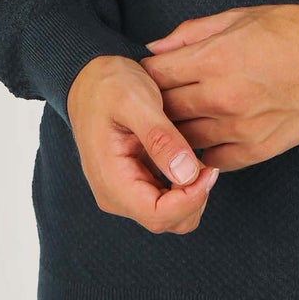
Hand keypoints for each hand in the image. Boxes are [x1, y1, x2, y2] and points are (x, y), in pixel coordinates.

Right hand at [66, 55, 219, 233]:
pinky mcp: (136, 184)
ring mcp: (125, 192)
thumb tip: (187, 174)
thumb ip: (160, 138)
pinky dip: (184, 185)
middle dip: (194, 197)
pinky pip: (167, 200)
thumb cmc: (108, 85)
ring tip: (196, 157)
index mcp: (112, 181)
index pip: (158, 215)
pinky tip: (187, 157)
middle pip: (168, 221)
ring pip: (171, 215)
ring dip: (191, 193)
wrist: (89, 79)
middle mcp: (116, 195)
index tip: (209, 170)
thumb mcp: (135, 101)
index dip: (190, 199)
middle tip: (207, 162)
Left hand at [140, 4, 298, 171]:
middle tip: (153, 102)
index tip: (146, 75)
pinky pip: (214, 160)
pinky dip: (204, 152)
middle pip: (166, 110)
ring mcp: (241, 127)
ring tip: (174, 123)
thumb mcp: (239, 17)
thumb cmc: (292, 29)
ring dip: (176, 132)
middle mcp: (223, 97)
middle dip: (155, 106)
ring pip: (186, 140)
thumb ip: (191, 33)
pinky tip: (204, 139)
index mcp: (215, 59)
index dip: (146, 75)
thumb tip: (155, 49)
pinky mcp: (258, 149)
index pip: (157, 75)